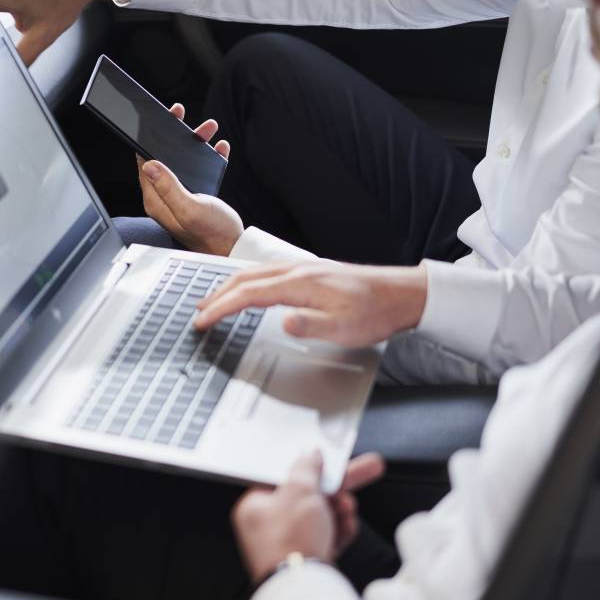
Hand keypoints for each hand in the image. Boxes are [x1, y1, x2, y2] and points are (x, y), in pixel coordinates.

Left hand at [137, 103, 242, 256]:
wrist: (233, 249)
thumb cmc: (213, 234)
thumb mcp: (190, 208)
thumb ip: (169, 187)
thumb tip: (149, 165)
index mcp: (157, 200)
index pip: (145, 164)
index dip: (146, 140)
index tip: (155, 120)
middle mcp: (165, 197)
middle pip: (163, 158)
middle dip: (172, 135)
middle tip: (179, 114)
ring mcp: (180, 196)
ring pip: (182, 161)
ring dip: (194, 142)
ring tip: (209, 128)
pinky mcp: (196, 196)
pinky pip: (199, 170)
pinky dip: (208, 156)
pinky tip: (219, 149)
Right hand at [194, 260, 428, 346]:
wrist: (401, 294)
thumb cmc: (374, 312)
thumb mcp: (345, 329)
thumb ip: (311, 326)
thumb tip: (284, 322)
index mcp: (300, 285)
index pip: (249, 294)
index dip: (221, 308)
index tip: (203, 320)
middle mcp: (298, 272)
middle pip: (245, 279)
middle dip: (217, 296)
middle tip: (198, 312)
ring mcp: (303, 269)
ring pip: (254, 273)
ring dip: (229, 286)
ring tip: (214, 300)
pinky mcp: (310, 272)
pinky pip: (267, 273)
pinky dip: (247, 281)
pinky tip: (249, 289)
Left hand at [232, 450, 385, 583]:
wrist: (304, 587)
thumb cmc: (291, 539)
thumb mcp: (299, 491)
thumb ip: (307, 468)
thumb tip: (310, 454)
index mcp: (255, 506)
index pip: (285, 477)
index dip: (311, 468)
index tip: (332, 460)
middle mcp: (269, 525)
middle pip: (309, 496)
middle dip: (338, 488)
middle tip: (368, 468)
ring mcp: (289, 544)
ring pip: (323, 516)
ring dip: (340, 509)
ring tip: (347, 508)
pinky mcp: (308, 559)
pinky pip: (328, 536)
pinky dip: (340, 530)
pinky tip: (347, 526)